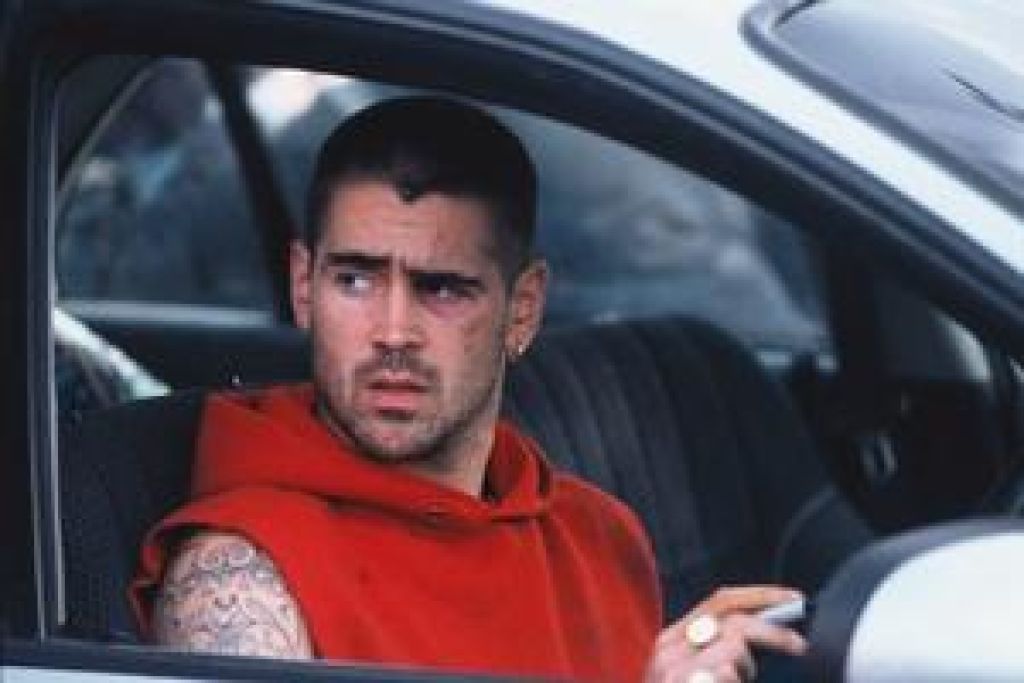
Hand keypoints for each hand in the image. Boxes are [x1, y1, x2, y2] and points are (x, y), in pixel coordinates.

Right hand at [644, 585, 807, 682]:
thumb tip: (766, 630)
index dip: (762, 596)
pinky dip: (734, 679)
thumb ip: (718, 652)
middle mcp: (669, 649)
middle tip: (798, 646)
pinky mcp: (683, 680)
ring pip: (732, 647)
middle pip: (733, 620)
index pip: (721, 601)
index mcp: (673, 641)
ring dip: (747, 668)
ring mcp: (673, 670)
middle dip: (773, 632)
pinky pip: (725, 671)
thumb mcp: (694, 673)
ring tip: (737, 682)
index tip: (794, 601)